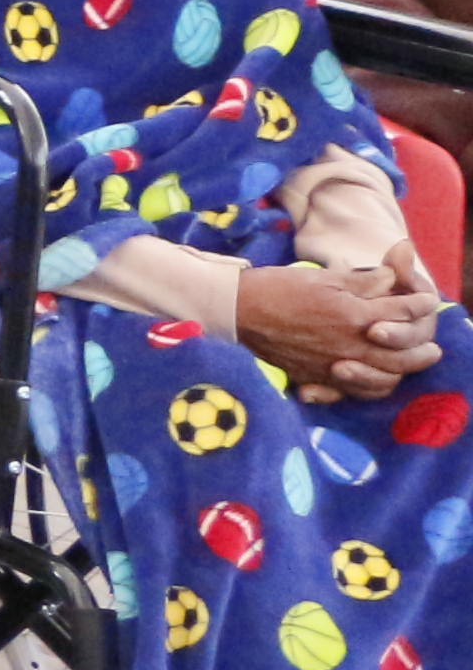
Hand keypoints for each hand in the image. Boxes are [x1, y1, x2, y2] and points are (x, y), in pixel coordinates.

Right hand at [239, 259, 441, 402]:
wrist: (236, 311)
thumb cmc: (278, 288)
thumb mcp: (322, 277)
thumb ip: (361, 282)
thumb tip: (390, 280)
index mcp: (353, 315)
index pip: (401, 312)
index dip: (419, 304)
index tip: (426, 301)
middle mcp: (348, 344)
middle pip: (400, 354)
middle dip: (421, 350)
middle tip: (433, 350)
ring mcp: (332, 364)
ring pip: (381, 378)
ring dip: (401, 373)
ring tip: (409, 368)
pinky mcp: (315, 377)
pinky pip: (352, 392)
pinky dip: (369, 389)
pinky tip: (373, 382)